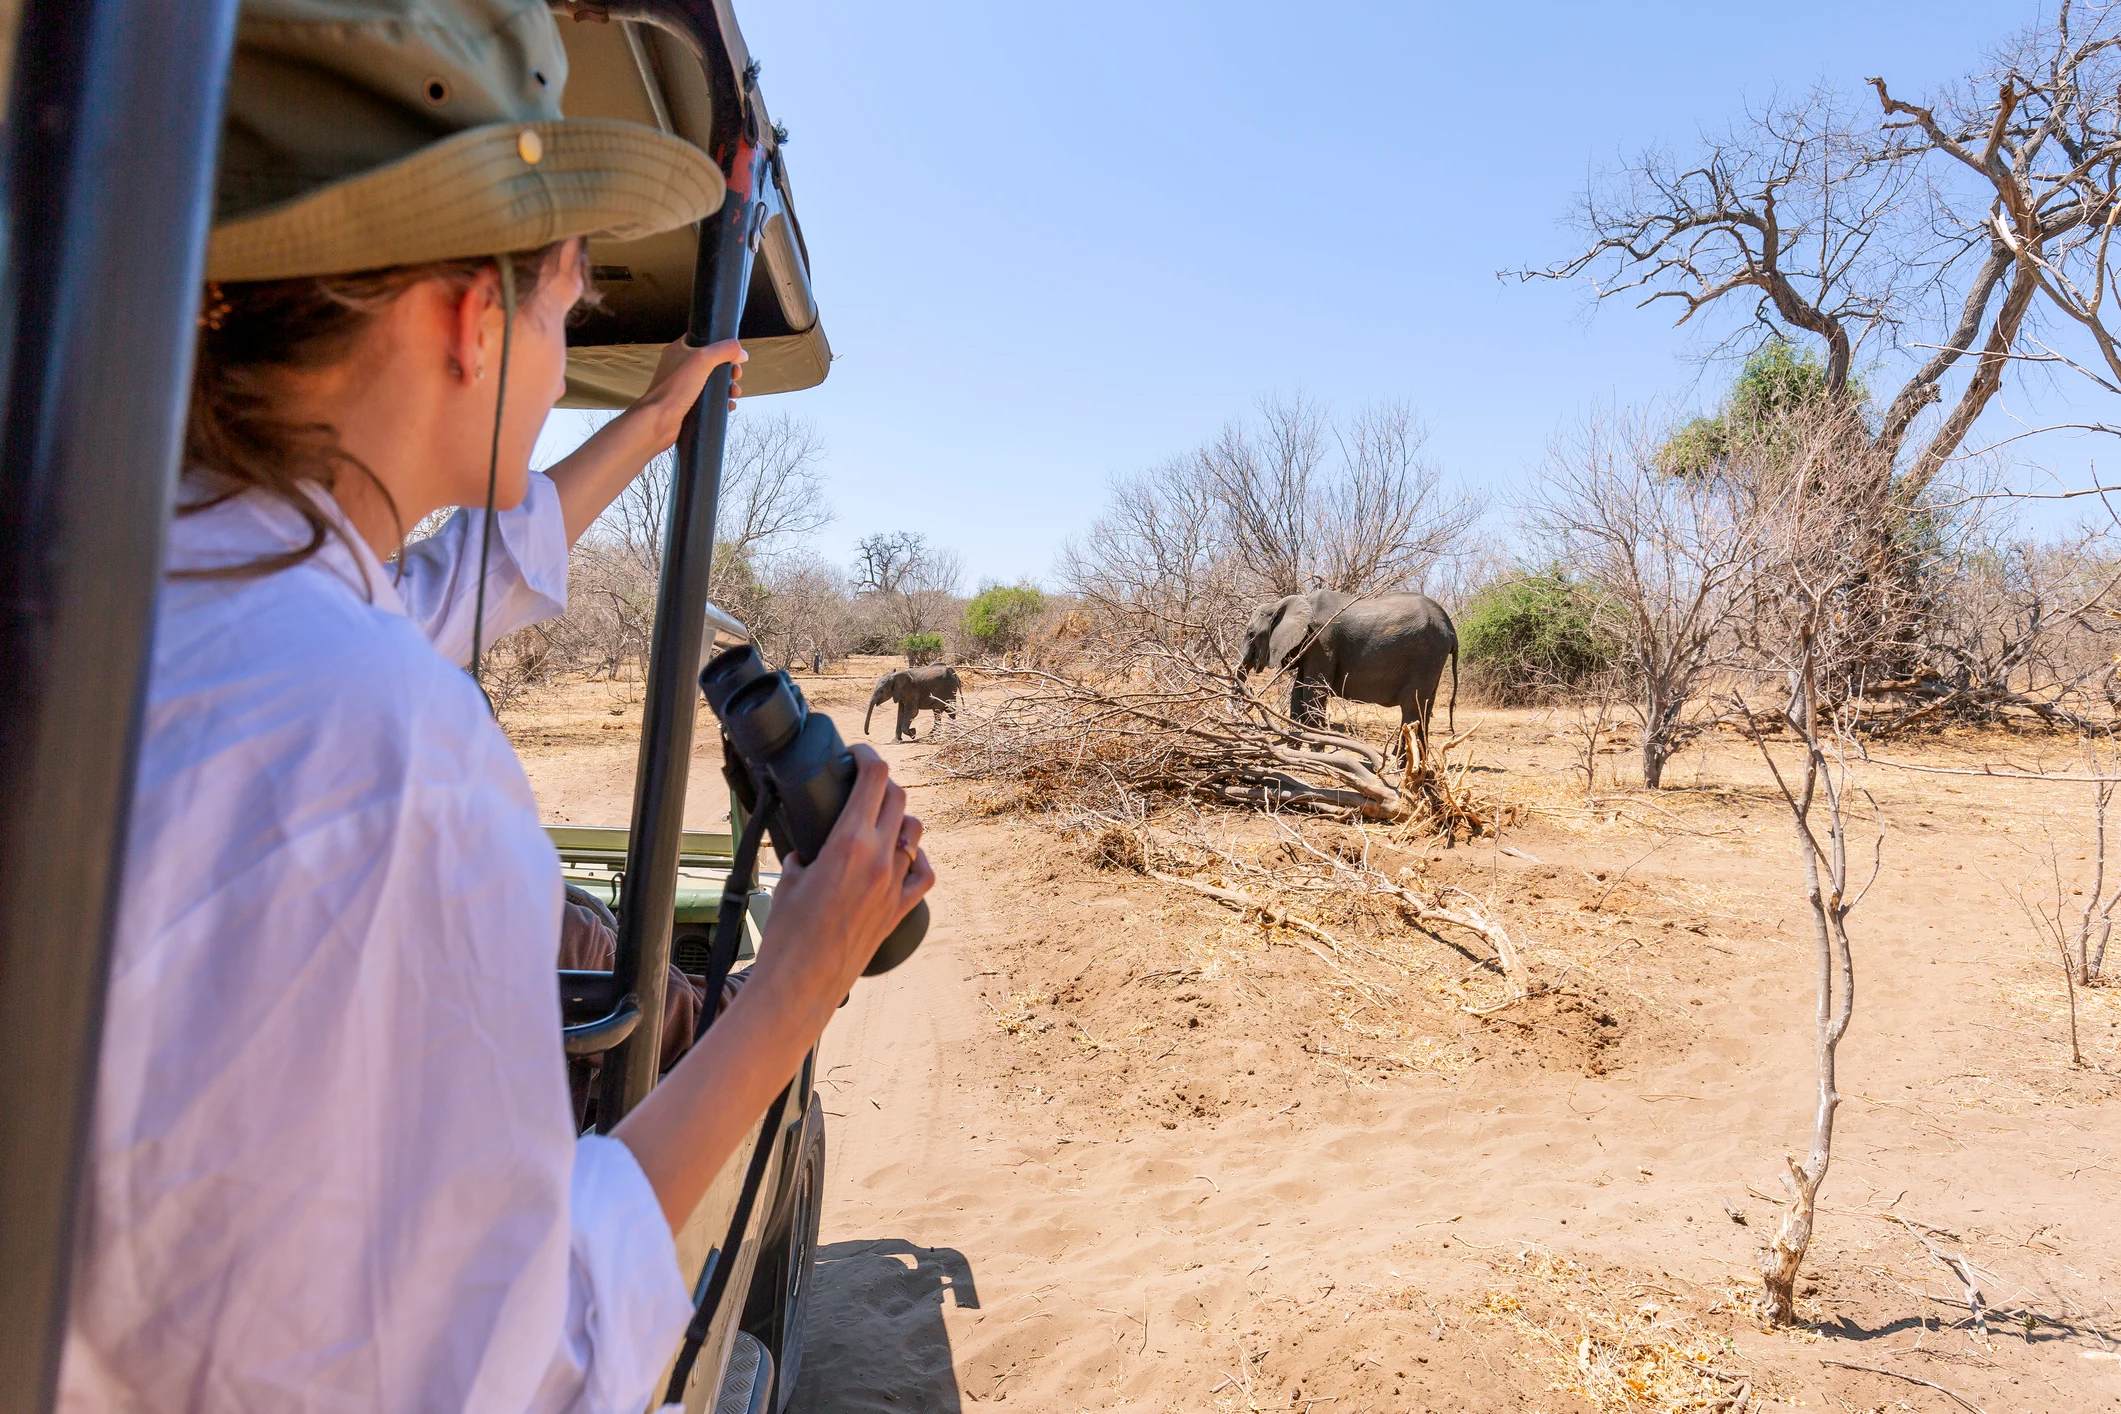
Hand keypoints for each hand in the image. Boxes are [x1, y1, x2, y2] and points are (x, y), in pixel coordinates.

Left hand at [629, 337, 745, 452]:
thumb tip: (741, 352)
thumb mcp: (703, 360)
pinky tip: (728, 406)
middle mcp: (681, 366)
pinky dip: (721, 402)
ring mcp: (684, 386)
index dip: (721, 345)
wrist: (659, 420)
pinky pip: (709, 400)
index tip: (734, 355)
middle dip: (729, 369)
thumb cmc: (675, 388)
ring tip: (734, 394)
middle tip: (735, 376)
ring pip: (712, 382)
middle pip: (712, 362)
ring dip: (728, 387)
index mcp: (679, 350)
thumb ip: (723, 350)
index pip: (703, 340)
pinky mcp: (688, 403)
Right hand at [750, 744, 932, 1026]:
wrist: (803, 982)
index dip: (867, 755)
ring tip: (881, 821)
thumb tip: (807, 847)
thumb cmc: (787, 932)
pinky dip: (918, 858)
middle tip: (864, 785)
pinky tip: (905, 857)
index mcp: (848, 842)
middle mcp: (879, 857)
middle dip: (882, 785)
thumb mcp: (788, 878)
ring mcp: (894, 883)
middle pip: (898, 798)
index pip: (874, 777)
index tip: (856, 754)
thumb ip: (804, 853)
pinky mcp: (901, 908)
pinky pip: (925, 873)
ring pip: (915, 832)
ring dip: (900, 819)